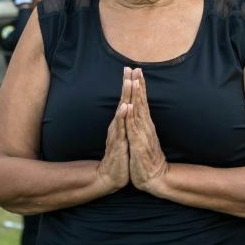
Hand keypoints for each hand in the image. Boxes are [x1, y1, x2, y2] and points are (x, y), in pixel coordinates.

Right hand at [97, 69, 130, 193]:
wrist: (111, 176)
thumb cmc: (120, 155)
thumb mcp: (125, 136)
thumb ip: (125, 122)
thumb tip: (128, 108)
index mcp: (121, 123)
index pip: (126, 100)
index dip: (129, 85)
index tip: (133, 69)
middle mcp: (117, 125)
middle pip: (122, 101)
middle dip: (126, 84)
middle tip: (128, 68)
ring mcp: (117, 133)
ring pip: (121, 111)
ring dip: (124, 96)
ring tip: (128, 82)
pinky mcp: (118, 144)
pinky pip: (121, 128)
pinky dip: (122, 117)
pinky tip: (124, 107)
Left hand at [126, 68, 168, 193]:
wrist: (155, 178)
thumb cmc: (147, 158)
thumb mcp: (143, 138)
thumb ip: (142, 125)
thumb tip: (140, 112)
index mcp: (145, 124)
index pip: (142, 101)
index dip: (140, 86)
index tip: (137, 70)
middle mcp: (146, 126)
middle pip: (141, 102)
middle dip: (139, 84)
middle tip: (137, 68)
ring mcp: (143, 134)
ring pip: (138, 112)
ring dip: (136, 96)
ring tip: (135, 81)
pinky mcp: (138, 144)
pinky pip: (133, 128)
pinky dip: (131, 117)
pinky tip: (129, 107)